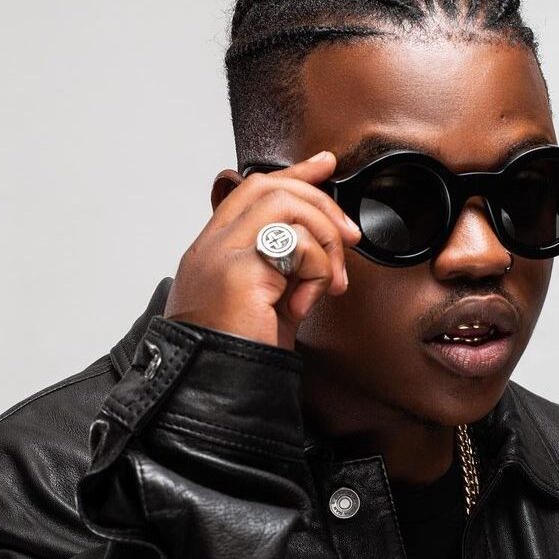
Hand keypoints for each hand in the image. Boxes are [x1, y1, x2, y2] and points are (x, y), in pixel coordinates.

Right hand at [163, 151, 361, 350]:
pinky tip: (306, 302)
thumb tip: (324, 250)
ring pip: (284, 203)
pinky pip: (296, 244)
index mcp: (213, 253)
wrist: (215, 393)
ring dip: (323, 238)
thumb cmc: (237, 358)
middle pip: (269, 187)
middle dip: (320, 203)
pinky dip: (317, 270)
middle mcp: (211, 248)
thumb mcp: (267, 306)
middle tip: (347, 238)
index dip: (294, 174)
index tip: (324, 166)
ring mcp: (221, 254)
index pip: (252, 191)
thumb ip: (286, 271)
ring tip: (329, 280)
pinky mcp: (239, 270)